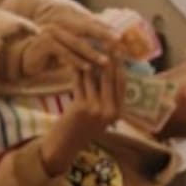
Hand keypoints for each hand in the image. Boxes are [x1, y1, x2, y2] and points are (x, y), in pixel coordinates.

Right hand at [21, 10, 118, 77]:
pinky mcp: (44, 42)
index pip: (92, 23)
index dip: (108, 30)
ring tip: (106, 62)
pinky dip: (76, 61)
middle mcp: (61, 22)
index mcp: (69, 20)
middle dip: (104, 36)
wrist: (24, 58)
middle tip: (119, 44)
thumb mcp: (70, 48)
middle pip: (87, 28)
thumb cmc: (50, 54)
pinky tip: (87, 69)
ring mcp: (52, 31)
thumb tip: (110, 47)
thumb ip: (86, 45)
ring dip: (92, 53)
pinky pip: (64, 53)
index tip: (123, 38)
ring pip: (77, 43)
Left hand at [40, 55, 124, 175]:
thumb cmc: (80, 129)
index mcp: (118, 112)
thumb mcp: (98, 115)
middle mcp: (110, 111)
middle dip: (108, 56)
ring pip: (93, 77)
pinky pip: (79, 82)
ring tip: (85, 44)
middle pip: (110, 76)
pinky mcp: (81, 107)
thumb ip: (105, 97)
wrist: (64, 147)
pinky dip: (75, 69)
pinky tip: (72, 58)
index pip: (121, 82)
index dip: (120, 63)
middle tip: (105, 39)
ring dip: (88, 59)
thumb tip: (107, 70)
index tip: (117, 47)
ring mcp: (96, 109)